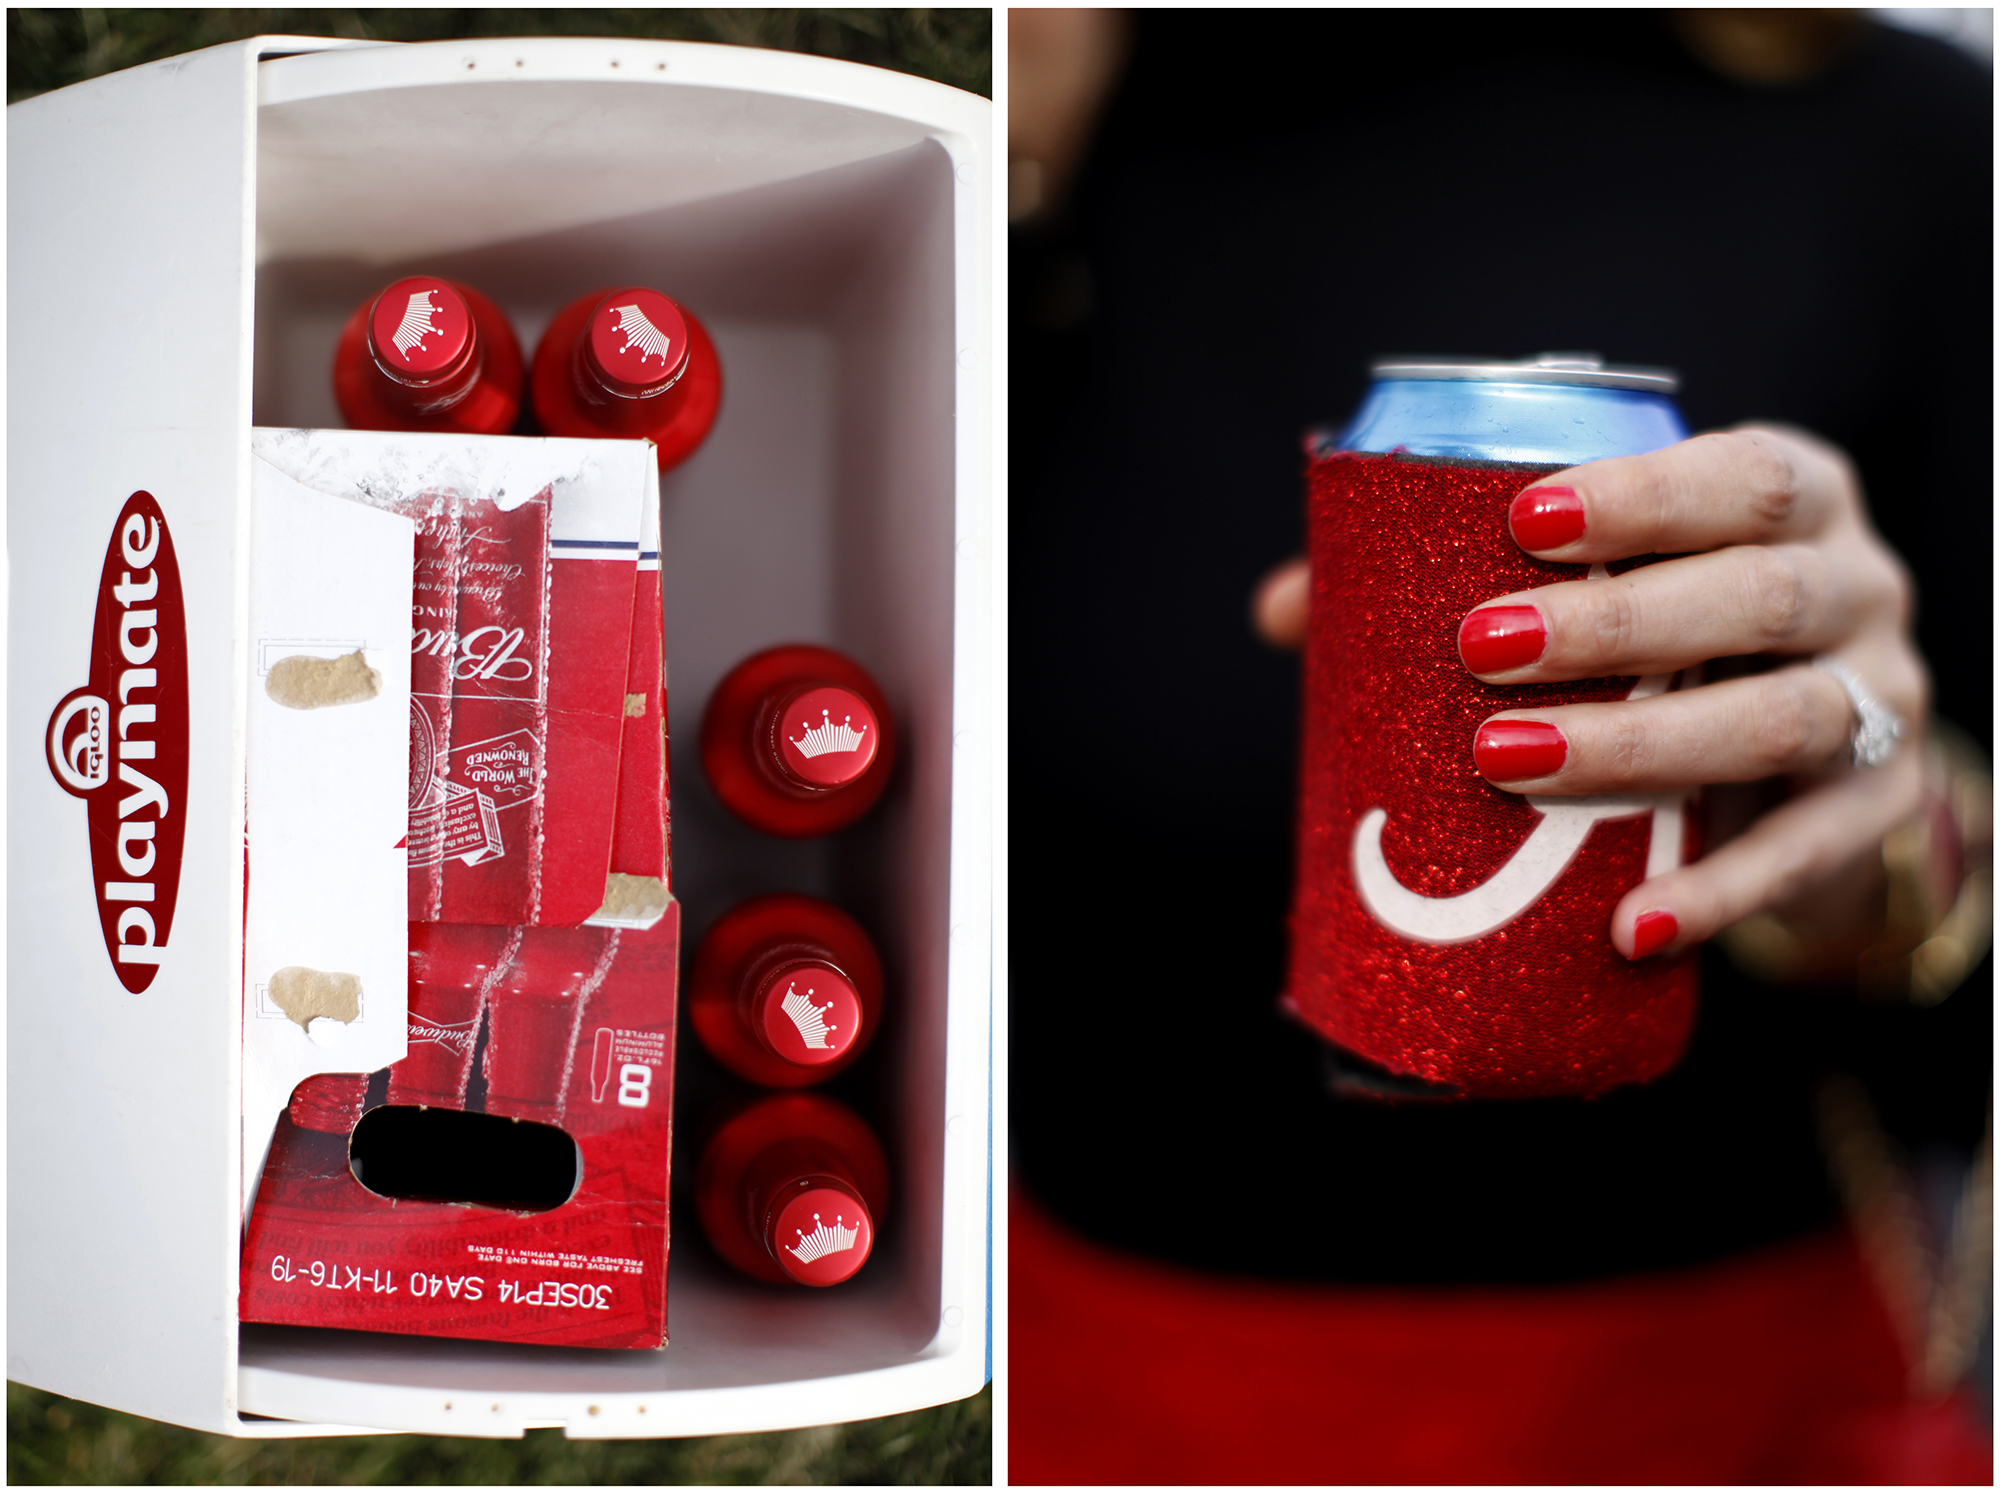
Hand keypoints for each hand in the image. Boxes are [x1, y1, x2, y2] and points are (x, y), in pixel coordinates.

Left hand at [1254, 426, 1930, 959]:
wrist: (1802, 763)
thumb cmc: (1666, 643)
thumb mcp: (1597, 589)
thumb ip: (1446, 577)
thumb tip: (1283, 608)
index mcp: (1793, 500)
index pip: (1740, 477)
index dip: (1643, 495)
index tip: (1522, 524)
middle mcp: (1858, 585)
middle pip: (1757, 595)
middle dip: (1618, 623)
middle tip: (1482, 652)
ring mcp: (1883, 701)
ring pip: (1781, 719)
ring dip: (1643, 744)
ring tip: (1509, 762)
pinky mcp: (1872, 815)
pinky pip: (1804, 856)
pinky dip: (1718, 893)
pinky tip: (1631, 925)